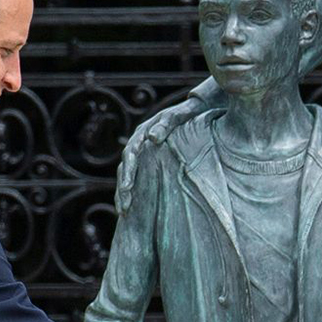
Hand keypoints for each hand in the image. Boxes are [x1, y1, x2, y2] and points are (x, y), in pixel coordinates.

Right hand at [115, 82, 218, 201]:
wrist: (198, 110)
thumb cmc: (189, 114)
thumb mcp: (179, 116)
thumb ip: (166, 124)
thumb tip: (152, 138)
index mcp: (143, 132)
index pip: (130, 154)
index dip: (127, 172)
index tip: (127, 189)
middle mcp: (140, 143)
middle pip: (125, 168)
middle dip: (123, 188)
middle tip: (124, 208)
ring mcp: (144, 153)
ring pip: (128, 174)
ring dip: (124, 193)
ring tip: (124, 212)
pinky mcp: (151, 161)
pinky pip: (138, 177)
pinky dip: (135, 191)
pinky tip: (134, 207)